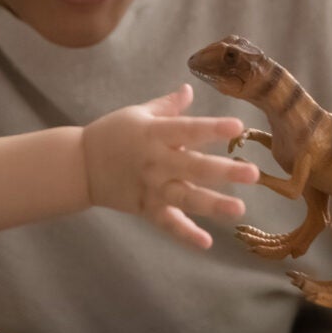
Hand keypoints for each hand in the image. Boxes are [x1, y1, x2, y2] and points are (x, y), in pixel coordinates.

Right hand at [82, 83, 258, 249]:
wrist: (79, 165)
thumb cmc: (111, 133)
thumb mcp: (137, 114)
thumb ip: (167, 106)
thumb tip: (190, 89)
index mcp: (153, 134)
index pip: (186, 130)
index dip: (211, 128)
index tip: (237, 126)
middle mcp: (155, 162)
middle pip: (193, 167)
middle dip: (223, 171)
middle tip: (252, 173)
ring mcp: (151, 187)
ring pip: (185, 198)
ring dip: (212, 204)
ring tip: (238, 208)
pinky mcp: (146, 207)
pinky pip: (167, 223)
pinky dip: (185, 234)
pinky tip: (206, 242)